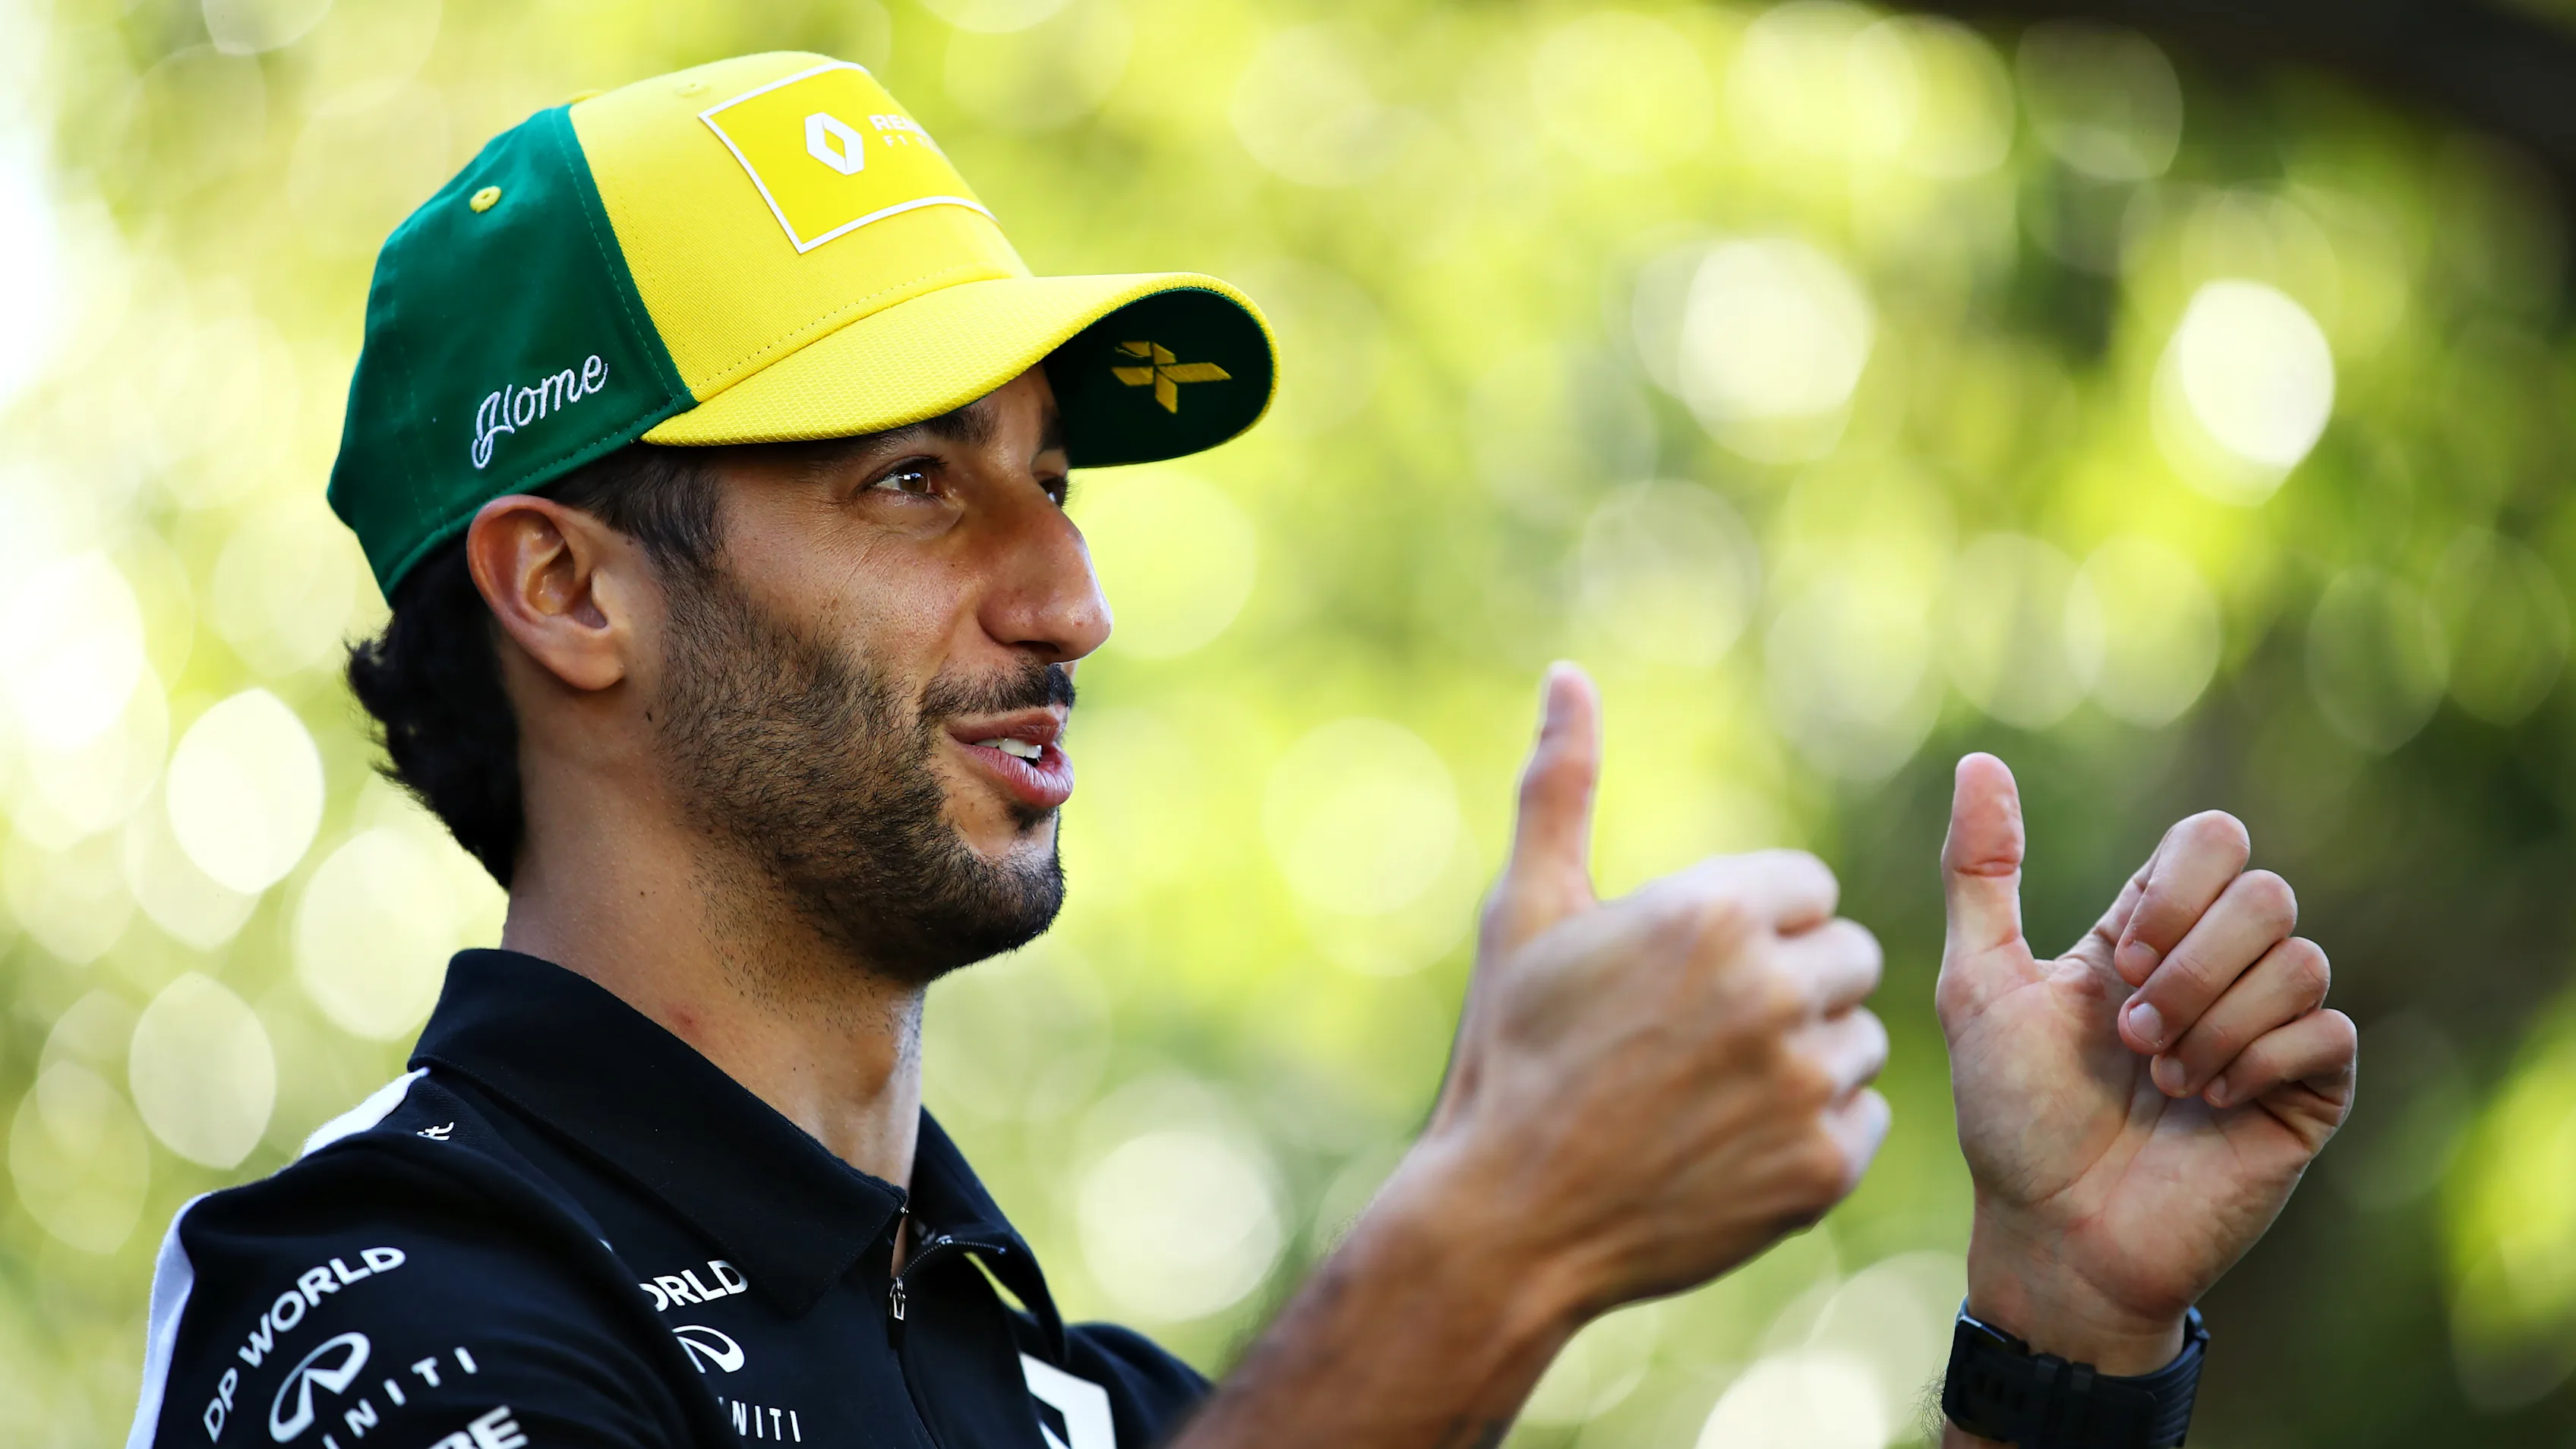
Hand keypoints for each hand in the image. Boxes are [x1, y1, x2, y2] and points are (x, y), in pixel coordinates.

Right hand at [1175, 666, 1889, 1448]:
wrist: (1509, 1220)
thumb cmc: (1512, 1054)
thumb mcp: (1526, 911)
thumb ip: (1561, 787)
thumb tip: (1566, 675)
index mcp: (1712, 910)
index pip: (1808, 889)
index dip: (1751, 926)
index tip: (1690, 971)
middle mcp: (1774, 987)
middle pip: (1848, 957)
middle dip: (1789, 985)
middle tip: (1703, 1035)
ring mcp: (1804, 1082)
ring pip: (1859, 1041)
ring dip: (1804, 1060)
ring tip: (1712, 1094)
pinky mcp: (1824, 1167)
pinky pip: (1864, 1119)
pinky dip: (1813, 1133)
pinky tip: (1734, 1146)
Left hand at [1938, 753, 2357, 1383]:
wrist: (2054, 1232)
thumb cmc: (2010, 1116)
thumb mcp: (1976, 985)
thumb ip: (1981, 873)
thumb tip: (1977, 759)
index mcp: (2149, 932)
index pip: (2213, 839)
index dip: (2175, 888)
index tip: (2118, 960)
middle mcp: (2219, 969)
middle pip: (2267, 892)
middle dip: (2192, 964)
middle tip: (2132, 1033)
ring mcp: (2268, 1029)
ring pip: (2303, 960)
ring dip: (2214, 1023)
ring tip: (2160, 1081)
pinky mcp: (2307, 1092)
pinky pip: (2328, 1032)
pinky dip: (2257, 1063)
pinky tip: (2207, 1105)